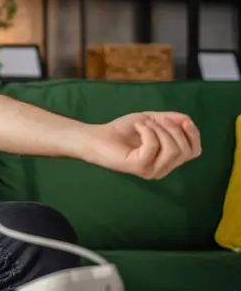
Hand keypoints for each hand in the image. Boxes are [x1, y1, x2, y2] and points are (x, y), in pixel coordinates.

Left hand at [87, 112, 201, 178]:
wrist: (97, 137)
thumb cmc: (122, 131)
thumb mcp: (151, 120)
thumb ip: (170, 120)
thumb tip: (187, 120)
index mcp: (167, 160)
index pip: (194, 152)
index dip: (193, 134)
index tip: (183, 120)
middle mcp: (162, 169)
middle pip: (185, 150)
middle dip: (174, 129)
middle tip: (157, 119)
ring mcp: (151, 171)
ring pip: (173, 150)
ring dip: (160, 130)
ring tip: (144, 123)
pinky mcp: (139, 167)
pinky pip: (154, 146)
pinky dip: (147, 131)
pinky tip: (137, 127)